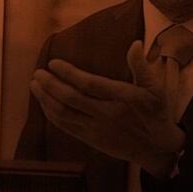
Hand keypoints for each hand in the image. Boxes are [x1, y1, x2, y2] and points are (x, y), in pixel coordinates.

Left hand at [30, 41, 184, 176]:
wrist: (157, 148)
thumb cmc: (155, 113)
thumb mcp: (155, 88)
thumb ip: (141, 66)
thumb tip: (134, 43)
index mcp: (122, 98)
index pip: (90, 85)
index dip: (69, 74)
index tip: (53, 63)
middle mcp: (107, 115)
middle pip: (72, 100)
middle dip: (51, 86)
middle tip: (38, 73)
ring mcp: (97, 129)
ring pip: (65, 115)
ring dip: (47, 100)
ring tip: (35, 85)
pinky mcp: (91, 140)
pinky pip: (66, 127)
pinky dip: (52, 115)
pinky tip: (45, 103)